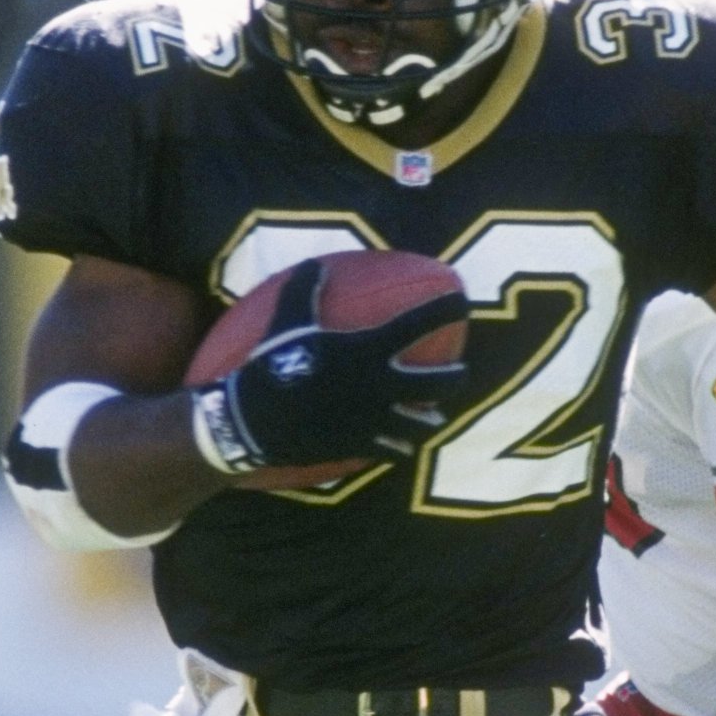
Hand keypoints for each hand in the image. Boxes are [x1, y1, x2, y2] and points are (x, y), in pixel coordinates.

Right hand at [210, 259, 469, 470]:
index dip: (445, 310)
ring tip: (432, 415)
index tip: (461, 304)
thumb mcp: (287, 319)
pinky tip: (402, 446)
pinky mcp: (363, 445)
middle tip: (459, 372)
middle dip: (457, 376)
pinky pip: (397, 452)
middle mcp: (382, 383)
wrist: (254, 418)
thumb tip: (314, 263)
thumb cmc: (273, 363)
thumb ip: (306, 290)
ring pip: (425, 423)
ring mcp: (376, 418)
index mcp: (369, 348)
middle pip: (442, 383)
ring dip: (431, 419)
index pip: (419, 323)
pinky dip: (402, 448)